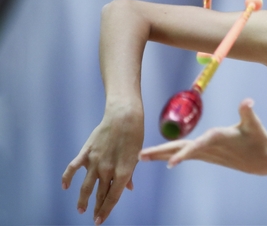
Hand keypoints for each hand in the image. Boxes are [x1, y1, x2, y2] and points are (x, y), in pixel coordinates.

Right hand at [62, 105, 143, 224]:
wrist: (124, 117)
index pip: (113, 197)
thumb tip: (128, 189)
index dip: (106, 210)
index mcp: (123, 172)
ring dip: (82, 200)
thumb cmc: (134, 136)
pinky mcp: (86, 153)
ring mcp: (95, 162)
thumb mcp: (136, 156)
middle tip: (94, 218)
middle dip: (97, 208)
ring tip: (81, 210)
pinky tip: (64, 187)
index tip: (100, 220)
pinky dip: (67, 178)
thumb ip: (130, 174)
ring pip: (86, 187)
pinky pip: (73, 168)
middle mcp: (108, 170)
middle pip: (100, 194)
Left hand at [139, 98, 266, 174]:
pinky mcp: (208, 155)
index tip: (170, 163)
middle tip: (139, 157)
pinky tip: (161, 156)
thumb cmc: (259, 141)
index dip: (185, 153)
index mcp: (219, 139)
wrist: (262, 161)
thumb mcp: (255, 125)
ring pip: (180, 153)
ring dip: (161, 154)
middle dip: (160, 153)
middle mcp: (209, 148)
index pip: (198, 146)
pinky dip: (171, 154)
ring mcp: (207, 154)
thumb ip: (247, 112)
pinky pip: (185, 154)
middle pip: (181, 150)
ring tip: (141, 157)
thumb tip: (247, 102)